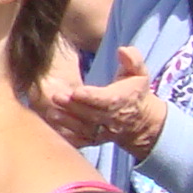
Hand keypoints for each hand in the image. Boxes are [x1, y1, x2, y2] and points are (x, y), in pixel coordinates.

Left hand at [46, 46, 166, 156]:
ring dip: (67, 122)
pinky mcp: (94, 140)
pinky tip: (53, 130)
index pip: (106, 100)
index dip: (91, 97)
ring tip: (51, 113)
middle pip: (91, 114)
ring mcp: (102, 131)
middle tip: (56, 97)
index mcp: (122, 100)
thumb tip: (122, 50)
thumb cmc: (135, 92)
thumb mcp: (139, 73)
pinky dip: (68, 138)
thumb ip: (132, 60)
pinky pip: (81, 142)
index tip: (76, 91)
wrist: (140, 121)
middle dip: (74, 107)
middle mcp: (112, 119)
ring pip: (84, 129)